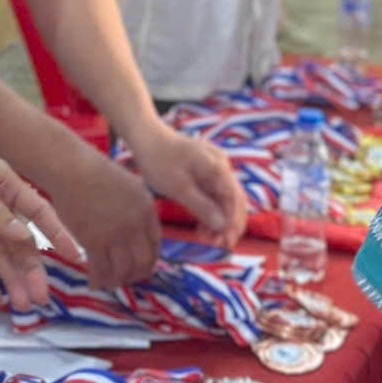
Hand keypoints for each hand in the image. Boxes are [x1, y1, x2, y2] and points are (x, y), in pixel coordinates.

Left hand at [0, 127, 84, 309]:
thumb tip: (25, 239)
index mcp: (4, 182)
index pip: (38, 211)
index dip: (57, 234)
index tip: (74, 256)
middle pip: (20, 242)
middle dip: (32, 270)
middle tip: (42, 297)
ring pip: (0, 256)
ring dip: (11, 279)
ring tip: (24, 306)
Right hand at [34, 145, 162, 287]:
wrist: (72, 168)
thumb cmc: (95, 172)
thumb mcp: (129, 184)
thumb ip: (137, 206)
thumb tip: (138, 226)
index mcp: (147, 209)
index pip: (155, 244)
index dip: (150, 260)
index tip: (142, 267)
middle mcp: (136, 224)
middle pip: (143, 261)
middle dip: (136, 275)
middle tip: (126, 280)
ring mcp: (115, 234)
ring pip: (123, 269)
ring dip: (116, 280)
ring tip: (109, 282)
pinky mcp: (94, 241)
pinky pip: (101, 268)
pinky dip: (98, 279)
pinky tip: (93, 281)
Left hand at [126, 123, 247, 246]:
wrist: (146, 137)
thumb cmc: (159, 160)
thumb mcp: (179, 187)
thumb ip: (202, 206)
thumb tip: (223, 225)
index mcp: (218, 167)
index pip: (235, 200)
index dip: (233, 224)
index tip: (226, 243)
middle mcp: (221, 167)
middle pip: (233, 200)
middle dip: (228, 225)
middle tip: (218, 245)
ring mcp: (213, 169)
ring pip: (223, 200)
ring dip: (218, 221)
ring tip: (206, 238)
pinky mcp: (204, 173)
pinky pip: (213, 195)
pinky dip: (210, 212)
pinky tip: (201, 226)